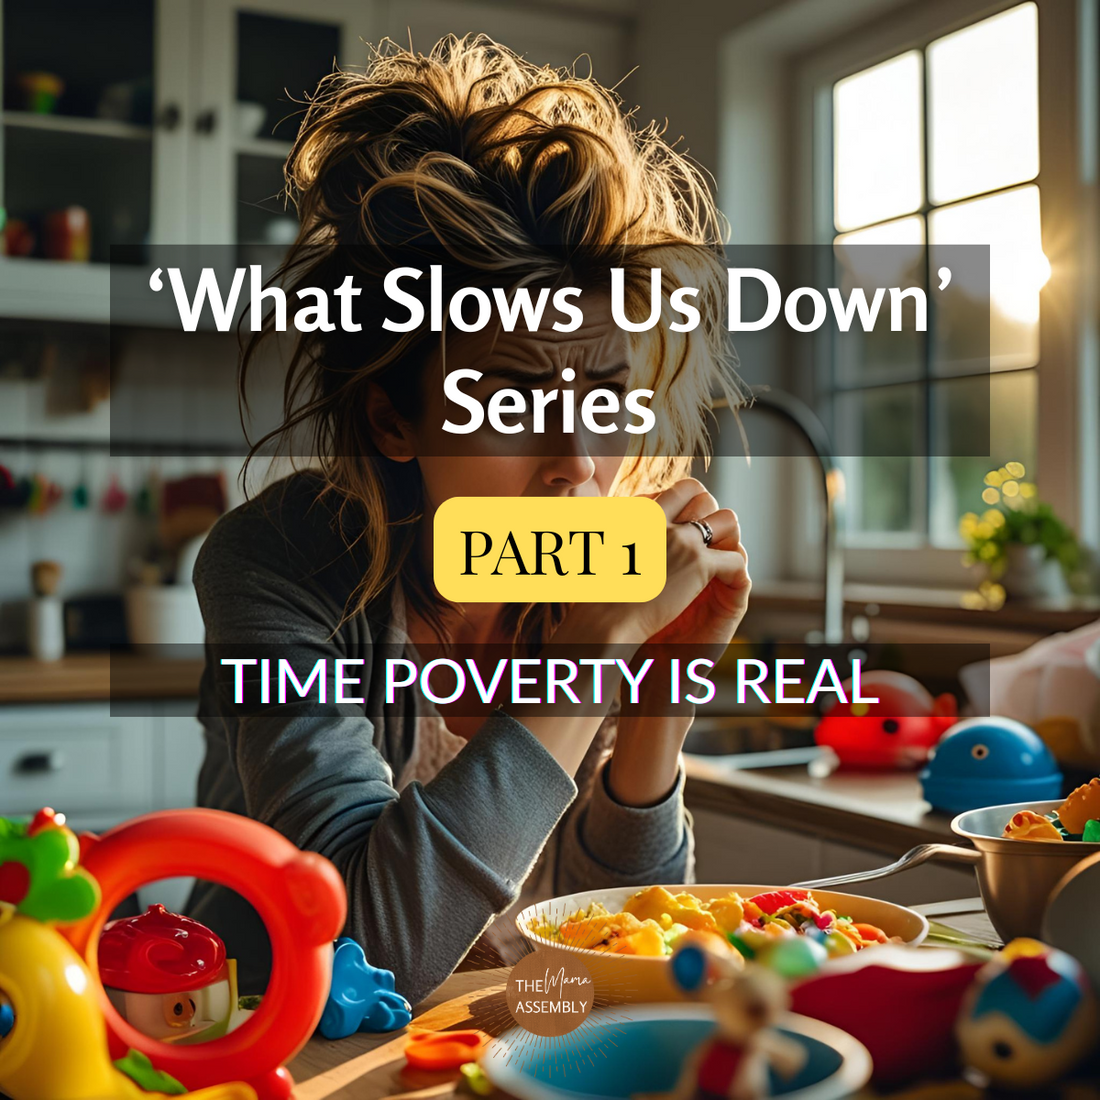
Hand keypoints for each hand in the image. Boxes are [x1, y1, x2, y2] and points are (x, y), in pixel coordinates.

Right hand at [577, 479, 748, 646]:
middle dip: (708, 513)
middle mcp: (660, 518)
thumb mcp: (602, 553)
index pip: (676, 491)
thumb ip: (619, 539)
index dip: (687, 507)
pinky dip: (733, 571)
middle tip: (707, 539)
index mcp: (636, 513)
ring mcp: (681, 539)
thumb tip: (624, 544)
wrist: (602, 619)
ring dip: (725, 537)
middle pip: (699, 493)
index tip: (685, 527)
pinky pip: (734, 558)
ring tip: (717, 559)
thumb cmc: (597, 596)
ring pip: (726, 519)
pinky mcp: (698, 564)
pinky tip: (721, 584)